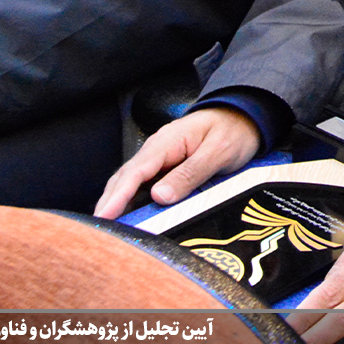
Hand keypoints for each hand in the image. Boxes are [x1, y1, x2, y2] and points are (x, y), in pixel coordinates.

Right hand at [94, 107, 260, 217]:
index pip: (135, 171)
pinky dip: (132, 199)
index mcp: (167, 142)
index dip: (117, 196)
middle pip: (125, 177)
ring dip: (117, 202)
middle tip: (99, 228)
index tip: (104, 215)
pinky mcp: (166, 166)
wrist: (243, 116)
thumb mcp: (217, 151)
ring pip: (131, 182)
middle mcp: (157, 149)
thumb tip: (159, 196)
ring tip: (107, 225)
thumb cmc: (232, 130)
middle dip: (109, 202)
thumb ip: (190, 173)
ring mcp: (160, 157)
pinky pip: (144, 184)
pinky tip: (128, 214)